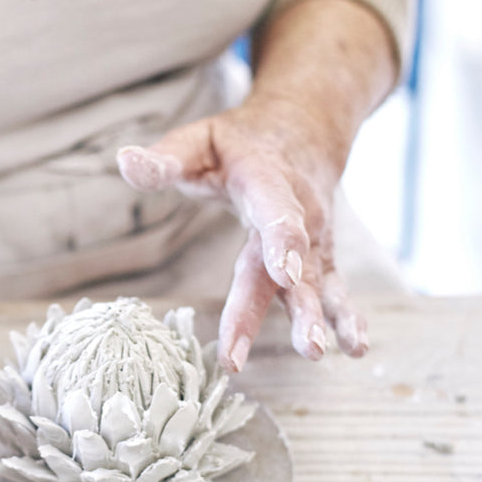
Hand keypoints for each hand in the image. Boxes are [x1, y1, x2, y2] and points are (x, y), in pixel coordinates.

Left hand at [117, 88, 368, 371]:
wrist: (301, 129)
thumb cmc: (238, 143)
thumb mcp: (199, 140)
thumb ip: (166, 159)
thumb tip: (125, 161)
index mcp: (267, 182)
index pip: (276, 211)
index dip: (281, 241)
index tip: (283, 271)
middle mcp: (300, 213)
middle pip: (294, 264)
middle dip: (297, 307)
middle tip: (305, 346)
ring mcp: (314, 240)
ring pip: (316, 282)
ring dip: (320, 318)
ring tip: (319, 352)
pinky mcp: (320, 258)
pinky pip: (334, 288)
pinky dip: (346, 317)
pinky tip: (356, 348)